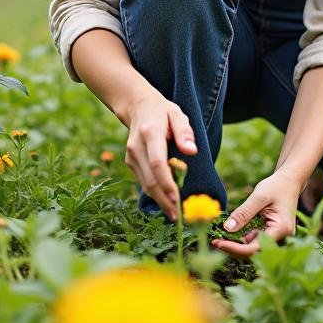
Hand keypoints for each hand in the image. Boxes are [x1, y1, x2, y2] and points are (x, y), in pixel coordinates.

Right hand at [123, 91, 196, 220]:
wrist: (137, 107)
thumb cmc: (162, 111)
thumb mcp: (177, 114)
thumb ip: (185, 132)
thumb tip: (192, 151)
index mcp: (151, 133)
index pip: (157, 163)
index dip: (167, 183)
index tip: (177, 198)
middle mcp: (137, 146)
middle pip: (150, 179)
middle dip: (163, 199)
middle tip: (177, 216)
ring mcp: (131, 155)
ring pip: (144, 184)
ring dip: (158, 200)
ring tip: (173, 214)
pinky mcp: (130, 162)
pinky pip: (142, 181)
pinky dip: (154, 192)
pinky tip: (165, 201)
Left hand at [211, 170, 301, 257]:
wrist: (290, 181)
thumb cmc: (277, 186)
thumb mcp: (259, 197)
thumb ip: (243, 213)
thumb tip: (227, 229)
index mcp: (281, 229)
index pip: (255, 248)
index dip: (235, 249)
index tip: (218, 244)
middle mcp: (281, 237)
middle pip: (254, 251)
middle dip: (234, 249)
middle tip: (214, 242)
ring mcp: (276, 236)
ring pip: (253, 247)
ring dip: (236, 245)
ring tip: (219, 239)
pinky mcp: (271, 233)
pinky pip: (255, 240)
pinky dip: (242, 238)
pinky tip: (229, 233)